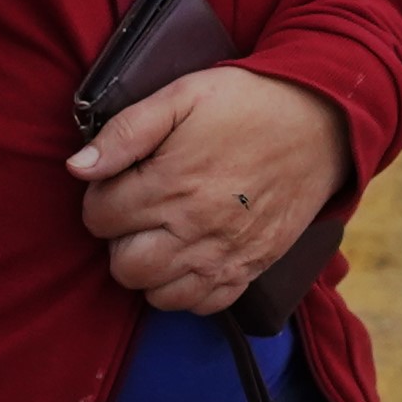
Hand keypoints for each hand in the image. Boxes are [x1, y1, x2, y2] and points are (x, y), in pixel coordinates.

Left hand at [68, 65, 350, 316]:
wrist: (323, 121)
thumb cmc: (247, 102)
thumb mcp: (182, 96)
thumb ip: (125, 130)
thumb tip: (78, 166)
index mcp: (170, 183)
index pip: (99, 217)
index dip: (99, 198)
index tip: (120, 182)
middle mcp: (195, 227)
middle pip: (124, 266)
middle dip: (119, 241)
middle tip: (137, 213)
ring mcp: (226, 254)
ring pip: (158, 294)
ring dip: (150, 270)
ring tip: (161, 237)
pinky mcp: (252, 268)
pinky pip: (204, 305)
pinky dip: (188, 290)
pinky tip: (190, 258)